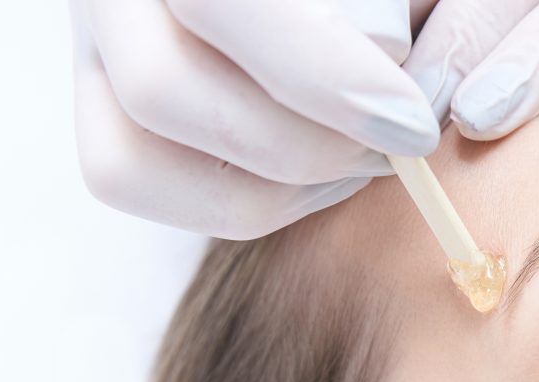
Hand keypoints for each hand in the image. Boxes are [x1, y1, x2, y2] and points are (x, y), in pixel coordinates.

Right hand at [69, 0, 439, 238]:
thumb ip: (426, 16)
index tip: (414, 125)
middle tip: (397, 147)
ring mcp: (91, 52)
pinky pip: (131, 185)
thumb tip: (447, 99)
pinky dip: (236, 205)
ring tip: (363, 163)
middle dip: (302, 146)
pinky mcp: (101, 110)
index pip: (221, 3)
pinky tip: (318, 180)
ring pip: (130, 161)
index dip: (320, 76)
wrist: (313, 2)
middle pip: (162, 88)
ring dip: (269, 188)